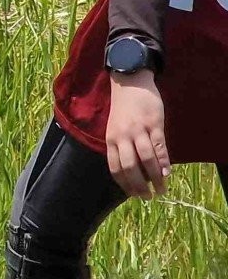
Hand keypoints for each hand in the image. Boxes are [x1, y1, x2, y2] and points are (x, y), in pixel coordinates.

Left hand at [105, 71, 170, 196]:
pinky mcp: (153, 124)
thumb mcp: (117, 128)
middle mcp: (122, 136)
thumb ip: (123, 148)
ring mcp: (138, 130)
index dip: (124, 184)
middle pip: (129, 167)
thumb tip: (136, 173)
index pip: (115, 167)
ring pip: (146, 159)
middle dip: (139, 186)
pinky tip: (167, 173)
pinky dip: (164, 163)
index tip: (133, 195)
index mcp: (111, 139)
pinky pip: (159, 147)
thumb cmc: (124, 109)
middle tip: (148, 197)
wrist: (130, 81)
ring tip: (161, 189)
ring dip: (155, 178)